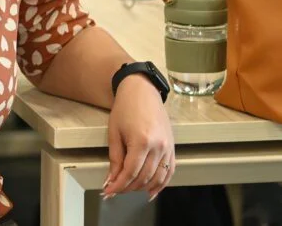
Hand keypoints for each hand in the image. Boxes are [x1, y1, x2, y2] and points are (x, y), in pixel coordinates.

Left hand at [104, 75, 174, 201]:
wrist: (142, 91)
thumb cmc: (125, 108)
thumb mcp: (114, 132)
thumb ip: (114, 158)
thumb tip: (111, 179)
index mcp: (142, 142)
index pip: (130, 172)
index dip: (119, 185)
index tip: (108, 191)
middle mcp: (158, 147)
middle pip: (143, 177)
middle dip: (128, 187)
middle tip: (115, 190)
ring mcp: (168, 148)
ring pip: (157, 177)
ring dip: (142, 187)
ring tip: (128, 190)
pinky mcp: (173, 147)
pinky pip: (169, 171)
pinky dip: (161, 184)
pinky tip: (151, 191)